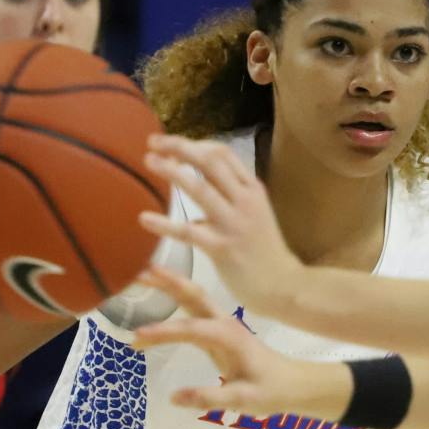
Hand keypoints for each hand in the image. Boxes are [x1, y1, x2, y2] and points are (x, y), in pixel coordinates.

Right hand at [130, 266, 350, 420]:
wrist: (293, 383)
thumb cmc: (270, 391)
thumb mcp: (242, 401)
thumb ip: (209, 397)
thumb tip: (173, 397)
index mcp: (228, 337)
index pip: (190, 331)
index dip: (163, 332)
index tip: (137, 336)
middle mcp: (224, 323)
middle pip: (192, 297)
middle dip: (167, 283)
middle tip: (138, 272)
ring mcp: (222, 323)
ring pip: (193, 297)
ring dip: (170, 284)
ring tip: (143, 273)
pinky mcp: (219, 328)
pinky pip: (194, 308)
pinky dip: (177, 297)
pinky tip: (162, 293)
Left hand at [140, 135, 303, 315]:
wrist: (284, 286)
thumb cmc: (265, 251)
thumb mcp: (254, 213)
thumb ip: (230, 196)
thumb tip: (197, 183)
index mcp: (252, 189)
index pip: (222, 153)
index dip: (193, 143)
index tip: (170, 143)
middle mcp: (244, 201)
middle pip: (210, 161)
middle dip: (179, 146)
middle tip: (152, 142)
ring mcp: (233, 224)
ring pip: (199, 189)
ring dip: (171, 171)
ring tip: (149, 162)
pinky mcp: (222, 249)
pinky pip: (188, 232)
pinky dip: (164, 224)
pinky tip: (144, 219)